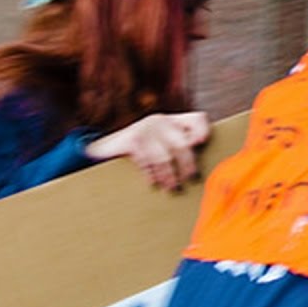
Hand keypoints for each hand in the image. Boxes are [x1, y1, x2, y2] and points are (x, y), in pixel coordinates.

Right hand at [85, 111, 210, 191]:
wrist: (104, 148)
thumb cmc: (141, 149)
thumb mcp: (162, 143)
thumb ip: (181, 148)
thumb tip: (201, 168)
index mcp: (173, 120)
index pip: (198, 119)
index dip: (203, 131)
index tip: (202, 144)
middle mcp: (161, 121)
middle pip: (183, 144)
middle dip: (188, 165)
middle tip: (191, 179)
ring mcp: (145, 129)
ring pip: (164, 157)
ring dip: (169, 176)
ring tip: (173, 188)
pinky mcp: (132, 141)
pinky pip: (147, 162)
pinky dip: (152, 174)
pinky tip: (153, 182)